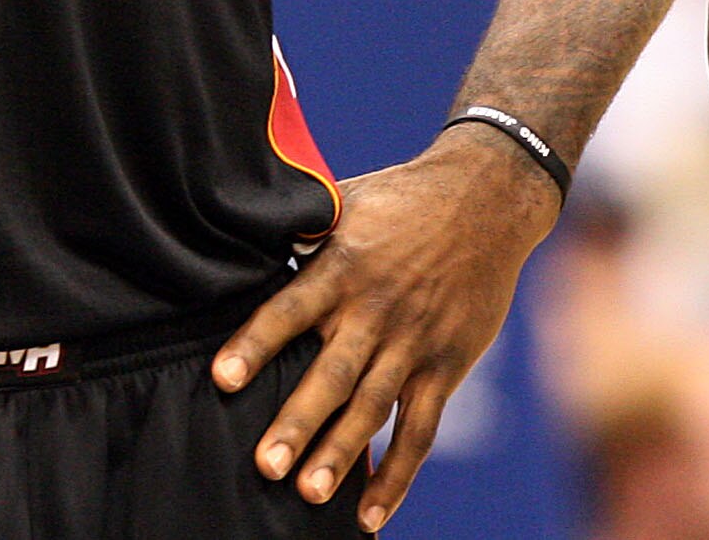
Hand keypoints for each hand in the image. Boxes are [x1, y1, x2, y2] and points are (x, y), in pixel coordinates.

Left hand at [212, 130, 557, 530]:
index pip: (290, 310)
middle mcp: (376, 310)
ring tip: (309, 493)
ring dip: (341, 454)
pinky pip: (419, 429)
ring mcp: (413, 343)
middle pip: (332, 374)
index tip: (222, 377)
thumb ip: (303, 235)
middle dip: (298, 422)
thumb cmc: (402, 199)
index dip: (256, 343)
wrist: (486, 199)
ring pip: (372, 409)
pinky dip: (397, 474)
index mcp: (342, 267)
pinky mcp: (445, 366)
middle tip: (265, 465)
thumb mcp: (346, 202)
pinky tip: (369, 514)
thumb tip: (245, 236)